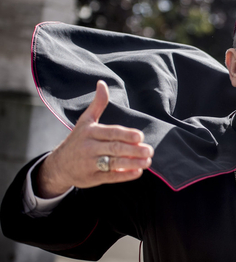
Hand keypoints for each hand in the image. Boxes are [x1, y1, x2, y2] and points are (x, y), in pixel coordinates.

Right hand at [36, 80, 153, 197]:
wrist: (58, 166)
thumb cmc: (77, 140)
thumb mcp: (85, 121)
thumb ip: (98, 104)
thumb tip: (102, 83)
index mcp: (89, 132)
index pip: (110, 133)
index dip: (126, 135)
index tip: (140, 136)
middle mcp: (88, 148)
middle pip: (114, 148)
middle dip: (133, 150)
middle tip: (150, 150)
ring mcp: (90, 164)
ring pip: (113, 163)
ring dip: (132, 163)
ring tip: (148, 161)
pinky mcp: (92, 178)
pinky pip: (110, 177)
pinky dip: (124, 175)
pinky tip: (138, 172)